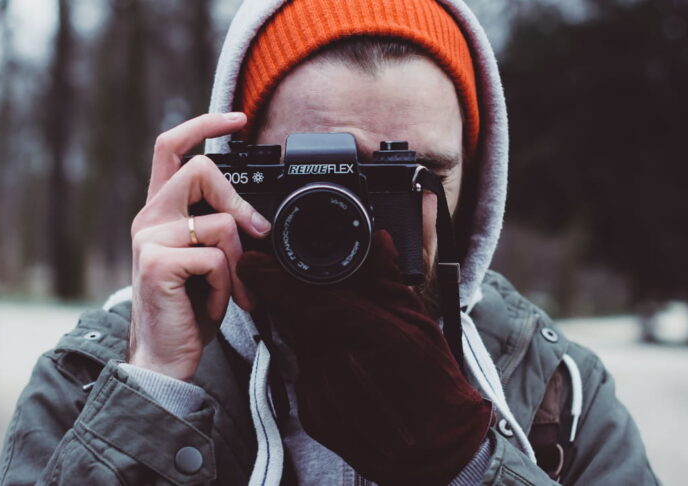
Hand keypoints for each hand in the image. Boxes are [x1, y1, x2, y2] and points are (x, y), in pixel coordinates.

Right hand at [128, 112, 270, 380]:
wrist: (165, 358)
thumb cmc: (188, 310)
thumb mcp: (207, 262)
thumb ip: (219, 230)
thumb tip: (255, 218)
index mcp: (159, 212)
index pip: (171, 147)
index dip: (202, 125)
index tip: (236, 117)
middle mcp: (148, 218)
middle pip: (199, 170)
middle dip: (237, 201)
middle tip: (255, 235)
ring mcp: (148, 239)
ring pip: (219, 223)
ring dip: (238, 264)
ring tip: (230, 292)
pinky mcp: (156, 263)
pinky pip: (216, 259)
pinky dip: (227, 287)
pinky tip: (214, 305)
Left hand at [237, 231, 491, 485]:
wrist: (433, 448)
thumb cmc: (433, 383)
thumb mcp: (416, 321)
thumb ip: (387, 279)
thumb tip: (378, 240)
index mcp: (359, 334)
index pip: (300, 298)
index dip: (271, 278)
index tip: (254, 262)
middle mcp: (331, 364)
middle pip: (295, 319)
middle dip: (298, 302)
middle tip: (317, 294)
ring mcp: (319, 393)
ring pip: (300, 346)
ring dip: (313, 333)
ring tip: (348, 337)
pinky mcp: (313, 413)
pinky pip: (307, 374)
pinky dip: (321, 363)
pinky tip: (348, 367)